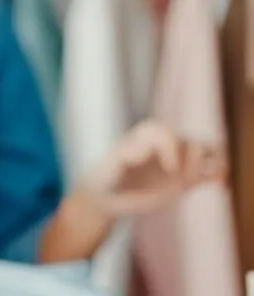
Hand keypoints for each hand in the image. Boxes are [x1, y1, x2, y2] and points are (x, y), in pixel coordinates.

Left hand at [77, 120, 227, 217]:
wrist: (108, 195)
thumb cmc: (106, 178)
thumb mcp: (109, 169)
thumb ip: (122, 158)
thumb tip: (141, 150)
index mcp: (145, 137)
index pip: (165, 132)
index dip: (172, 148)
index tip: (170, 169)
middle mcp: (164, 146)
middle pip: (190, 141)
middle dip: (193, 158)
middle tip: (183, 178)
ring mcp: (177, 161)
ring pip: (205, 150)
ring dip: (212, 162)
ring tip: (205, 180)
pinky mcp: (185, 179)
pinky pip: (210, 170)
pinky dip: (219, 174)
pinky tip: (220, 186)